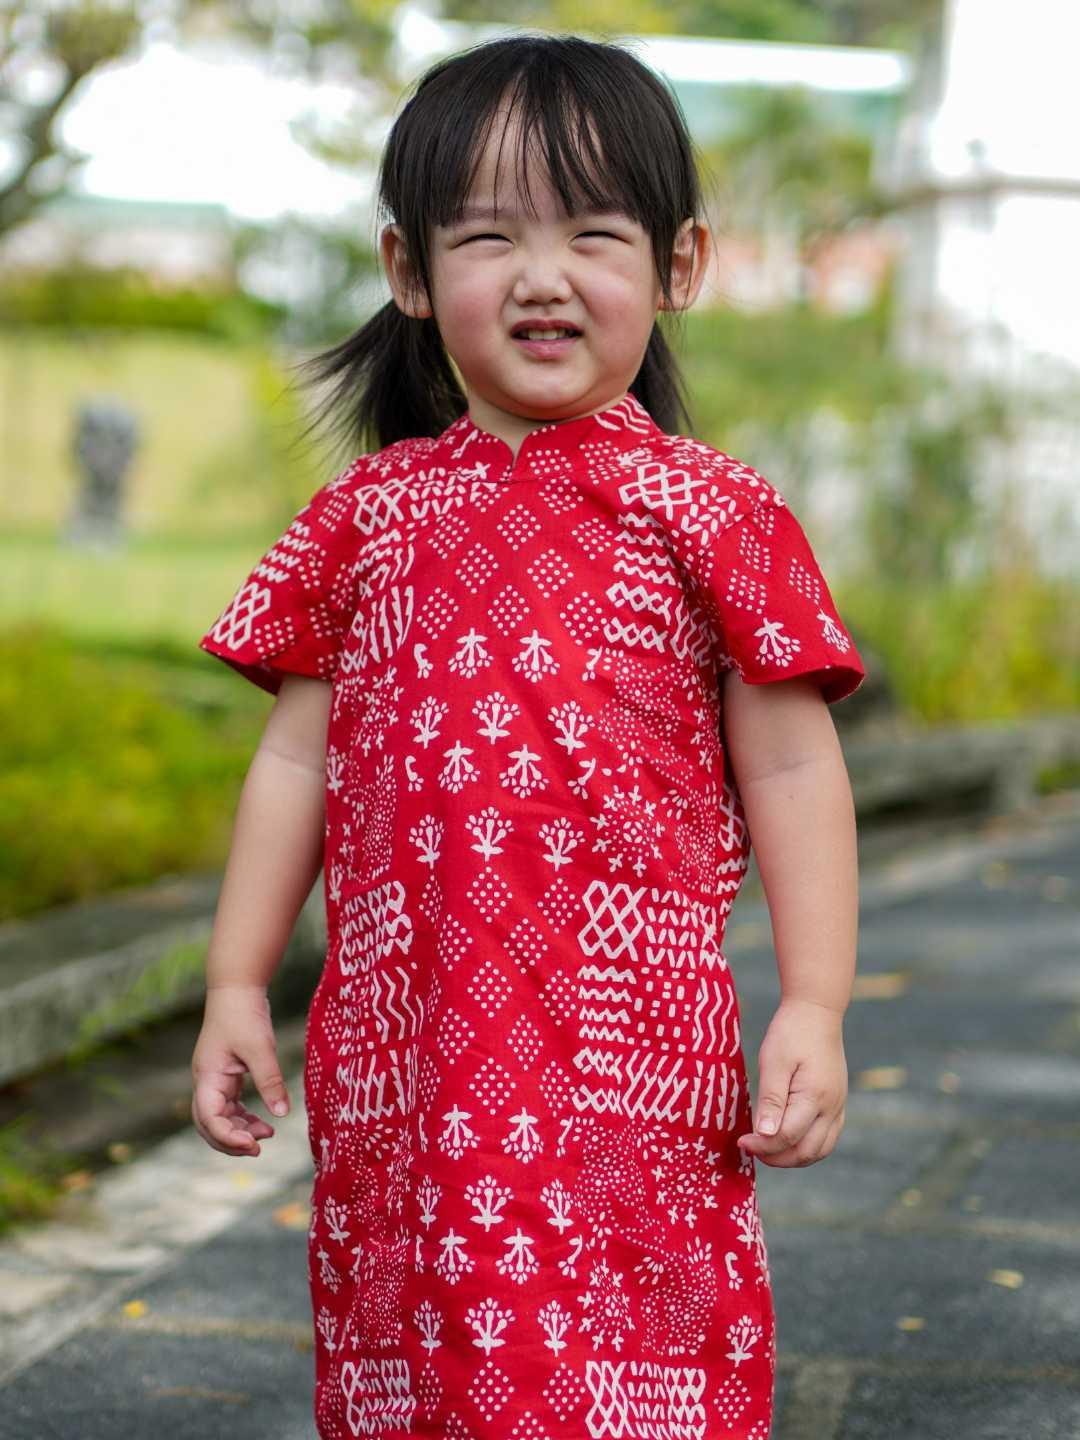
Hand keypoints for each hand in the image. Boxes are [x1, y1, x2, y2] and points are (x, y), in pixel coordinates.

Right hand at [191, 984, 290, 1157]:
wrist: (237, 989)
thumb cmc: (244, 1015)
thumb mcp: (260, 1048)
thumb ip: (270, 1081)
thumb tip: (282, 1114)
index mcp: (207, 1077)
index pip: (209, 1118)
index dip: (228, 1137)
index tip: (254, 1145)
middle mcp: (205, 1082)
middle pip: (209, 1125)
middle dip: (230, 1141)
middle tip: (258, 1150)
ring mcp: (214, 1079)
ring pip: (220, 1117)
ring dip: (239, 1130)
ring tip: (267, 1135)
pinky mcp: (226, 1075)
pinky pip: (230, 1106)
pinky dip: (244, 1117)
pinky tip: (264, 1121)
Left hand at [737, 997, 847, 1168]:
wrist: (817, 1011)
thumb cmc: (791, 1033)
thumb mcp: (774, 1062)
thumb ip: (771, 1100)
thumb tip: (764, 1134)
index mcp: (815, 1097)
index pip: (787, 1137)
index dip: (762, 1145)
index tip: (742, 1141)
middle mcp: (832, 1107)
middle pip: (806, 1152)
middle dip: (777, 1158)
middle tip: (752, 1149)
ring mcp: (838, 1106)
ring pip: (820, 1150)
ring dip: (793, 1157)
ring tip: (767, 1149)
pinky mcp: (838, 1102)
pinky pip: (827, 1137)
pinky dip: (807, 1147)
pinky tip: (788, 1140)